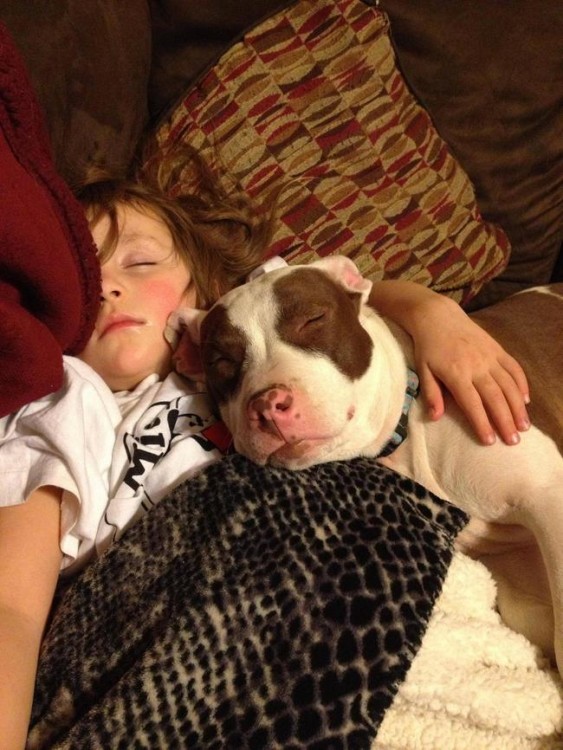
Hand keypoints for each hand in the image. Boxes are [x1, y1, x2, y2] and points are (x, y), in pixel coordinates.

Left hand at [410, 295, 529, 445]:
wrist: (438, 316)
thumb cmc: (428, 347)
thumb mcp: (423, 370)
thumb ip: (431, 394)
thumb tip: (435, 418)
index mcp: (456, 373)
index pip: (472, 403)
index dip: (482, 422)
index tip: (490, 441)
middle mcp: (476, 366)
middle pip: (495, 397)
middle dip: (505, 420)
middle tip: (513, 441)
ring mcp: (489, 356)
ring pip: (509, 385)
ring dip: (518, 407)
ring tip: (524, 426)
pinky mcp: (497, 349)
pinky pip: (514, 368)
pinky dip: (522, 384)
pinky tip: (525, 400)